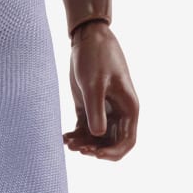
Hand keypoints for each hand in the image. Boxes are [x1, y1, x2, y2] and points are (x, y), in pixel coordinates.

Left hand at [65, 22, 137, 160]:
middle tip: (77, 148)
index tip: (96, 155)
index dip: (113, 153)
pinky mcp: (89, 107)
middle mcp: (118, 113)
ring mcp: (104, 111)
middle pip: (111, 144)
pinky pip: (85, 129)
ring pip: (97, 138)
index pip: (127, 141)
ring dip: (84, 144)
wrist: (87, 38)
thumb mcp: (94, 84)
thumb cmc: (96, 57)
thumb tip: (98, 135)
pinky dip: (76, 135)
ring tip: (67, 142)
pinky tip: (64, 137)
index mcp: (128, 108)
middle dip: (95, 150)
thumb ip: (96, 109)